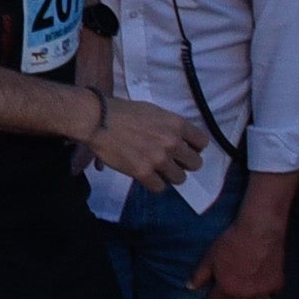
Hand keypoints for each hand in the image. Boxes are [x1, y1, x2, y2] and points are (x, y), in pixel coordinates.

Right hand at [85, 93, 206, 191]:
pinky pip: (160, 187)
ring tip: (157, 170)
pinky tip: (146, 176)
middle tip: (171, 161)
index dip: (193, 147)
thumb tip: (178, 139)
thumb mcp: (152, 111)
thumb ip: (169, 126)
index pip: (202, 143)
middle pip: (195, 163)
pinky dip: (154, 183)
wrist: (96, 119)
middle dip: (184, 163)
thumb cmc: (121, 111)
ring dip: (169, 175)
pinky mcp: (143, 172)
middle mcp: (172, 142)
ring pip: (180, 178)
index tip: (184, 149)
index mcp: (176, 124)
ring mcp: (158, 159)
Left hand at [190, 212, 288, 298]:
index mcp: (227, 288)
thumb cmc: (230, 243)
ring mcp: (263, 292)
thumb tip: (190, 288)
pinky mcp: (277, 285)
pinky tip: (261, 294)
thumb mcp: (209, 257)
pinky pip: (272, 298)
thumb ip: (199, 275)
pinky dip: (265, 298)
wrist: (259, 233)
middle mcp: (245, 295)